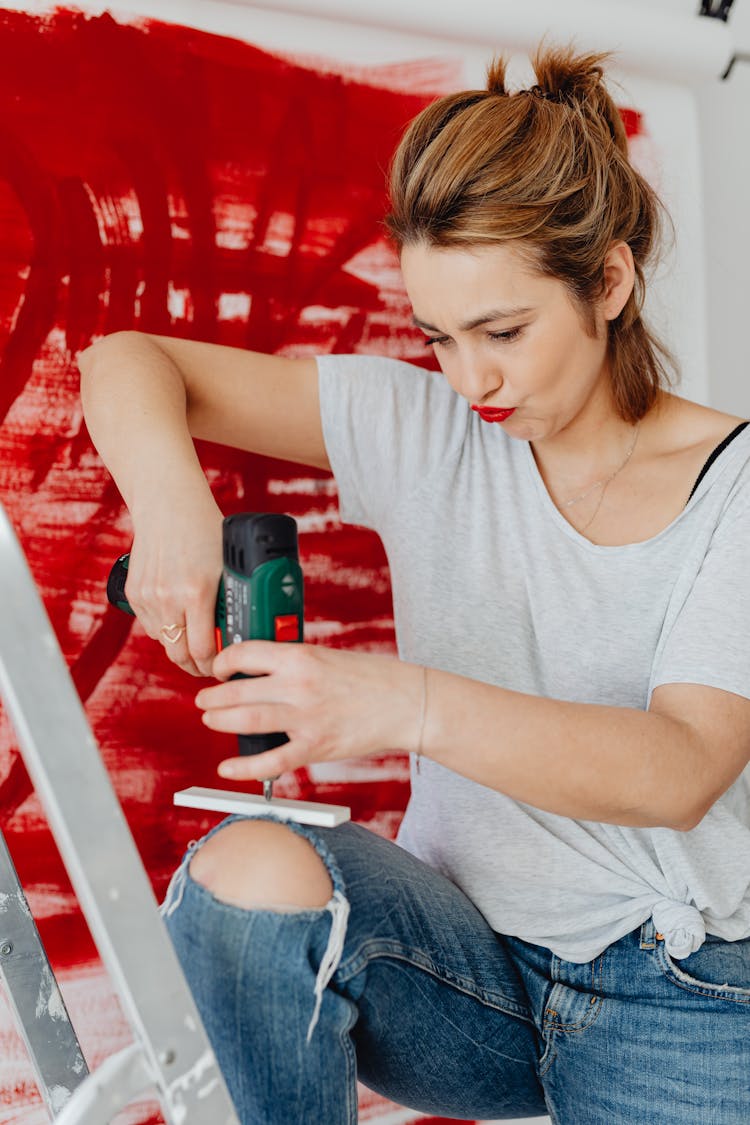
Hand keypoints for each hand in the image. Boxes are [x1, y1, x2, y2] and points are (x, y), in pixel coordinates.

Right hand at [124, 495, 223, 676]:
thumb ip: (234, 599)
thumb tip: (247, 633)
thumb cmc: (206, 530)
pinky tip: (179, 619)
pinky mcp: (135, 594)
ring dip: (180, 647)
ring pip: (164, 642)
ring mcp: (148, 597)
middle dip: (196, 666)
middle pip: (179, 655)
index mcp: (197, 592)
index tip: (223, 667)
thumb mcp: (229, 565)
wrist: (168, 505)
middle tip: (210, 666)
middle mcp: (169, 597)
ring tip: (196, 643)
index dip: (214, 666)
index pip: (203, 650)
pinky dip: (165, 629)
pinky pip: (150, 626)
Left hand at [195, 641, 423, 780]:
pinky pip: (271, 761)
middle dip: (213, 698)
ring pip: (247, 722)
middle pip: (238, 692)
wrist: (405, 702)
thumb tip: (258, 673)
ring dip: (220, 722)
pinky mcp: (315, 747)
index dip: (223, 662)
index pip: (245, 654)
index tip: (219, 669)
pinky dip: (244, 767)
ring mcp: (305, 718)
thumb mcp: (326, 656)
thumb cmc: (370, 678)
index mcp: (300, 657)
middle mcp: (298, 685)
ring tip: (210, 720)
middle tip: (204, 701)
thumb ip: (292, 664)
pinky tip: (226, 768)